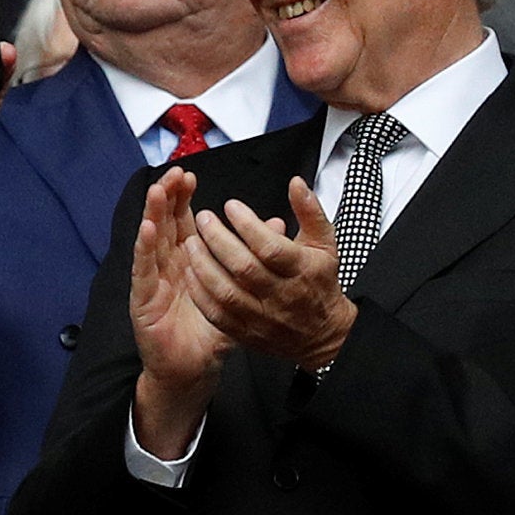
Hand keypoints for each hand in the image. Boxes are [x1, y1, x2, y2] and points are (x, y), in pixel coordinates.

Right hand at [127, 169, 228, 459]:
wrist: (191, 368)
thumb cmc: (210, 332)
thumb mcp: (240, 291)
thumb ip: (256, 258)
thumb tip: (276, 225)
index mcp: (185, 262)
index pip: (182, 223)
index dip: (184, 199)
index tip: (190, 176)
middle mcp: (165, 267)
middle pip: (163, 225)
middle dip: (167, 198)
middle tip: (175, 173)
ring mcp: (151, 282)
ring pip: (150, 242)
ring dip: (152, 215)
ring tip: (158, 191)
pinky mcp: (143, 301)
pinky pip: (142, 272)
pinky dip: (143, 249)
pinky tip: (147, 229)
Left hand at [184, 177, 356, 369]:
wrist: (322, 332)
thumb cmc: (319, 281)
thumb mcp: (324, 243)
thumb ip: (309, 211)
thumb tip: (295, 183)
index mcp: (303, 270)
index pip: (271, 247)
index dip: (248, 225)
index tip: (230, 206)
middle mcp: (282, 295)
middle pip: (245, 268)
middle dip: (218, 240)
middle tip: (203, 218)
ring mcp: (263, 316)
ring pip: (226, 292)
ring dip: (203, 265)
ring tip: (190, 241)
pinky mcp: (246, 332)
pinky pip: (217, 314)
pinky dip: (200, 293)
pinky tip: (190, 271)